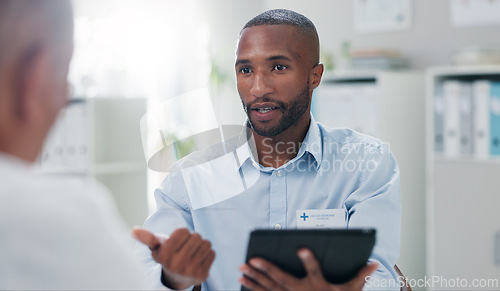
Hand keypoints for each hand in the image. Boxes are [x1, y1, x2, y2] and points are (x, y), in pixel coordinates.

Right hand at [132, 227, 214, 289]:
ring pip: (206, 244)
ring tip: (193, 252)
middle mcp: (176, 265)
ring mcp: (190, 271)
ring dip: (201, 245)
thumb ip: (148, 238)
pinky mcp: (202, 275)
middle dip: (193, 238)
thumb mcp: (156, 247)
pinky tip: (199, 259)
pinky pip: (212, 253)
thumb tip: (134, 230)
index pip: (183, 231)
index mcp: (164, 256)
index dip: (182, 233)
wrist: (177, 279)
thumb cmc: (167, 257)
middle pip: (196, 236)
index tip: (178, 241)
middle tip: (186, 247)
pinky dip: (207, 254)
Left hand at [239, 248, 377, 290]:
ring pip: (269, 288)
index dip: (308, 260)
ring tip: (242, 268)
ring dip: (254, 278)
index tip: (301, 248)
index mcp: (318, 286)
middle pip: (283, 280)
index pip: (314, 271)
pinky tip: (242, 281)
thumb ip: (361, 276)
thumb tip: (374, 262)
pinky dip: (252, 288)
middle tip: (252, 260)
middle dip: (267, 269)